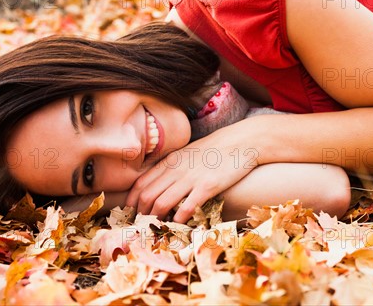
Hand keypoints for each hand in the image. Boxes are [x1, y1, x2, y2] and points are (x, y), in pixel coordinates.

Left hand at [125, 124, 259, 222]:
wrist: (241, 141)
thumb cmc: (215, 150)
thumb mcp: (188, 155)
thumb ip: (173, 168)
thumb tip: (161, 186)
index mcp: (170, 162)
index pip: (140, 184)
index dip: (132, 202)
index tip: (132, 215)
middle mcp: (175, 169)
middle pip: (147, 196)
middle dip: (141, 215)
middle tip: (142, 228)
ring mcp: (190, 178)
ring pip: (161, 203)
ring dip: (155, 220)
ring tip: (156, 230)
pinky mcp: (207, 186)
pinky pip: (186, 207)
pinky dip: (178, 220)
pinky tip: (178, 226)